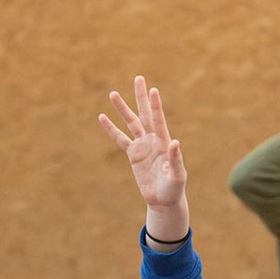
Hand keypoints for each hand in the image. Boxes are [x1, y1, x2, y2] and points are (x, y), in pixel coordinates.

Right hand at [100, 77, 187, 241]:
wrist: (163, 200)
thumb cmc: (174, 188)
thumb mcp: (177, 176)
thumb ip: (176, 159)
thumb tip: (175, 143)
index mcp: (164, 142)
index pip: (158, 120)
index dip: (155, 105)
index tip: (153, 90)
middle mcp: (153, 140)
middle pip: (145, 114)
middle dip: (141, 97)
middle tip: (138, 78)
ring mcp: (142, 145)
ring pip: (131, 123)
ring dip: (122, 109)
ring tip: (113, 94)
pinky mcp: (133, 154)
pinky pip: (120, 139)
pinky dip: (111, 129)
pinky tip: (102, 117)